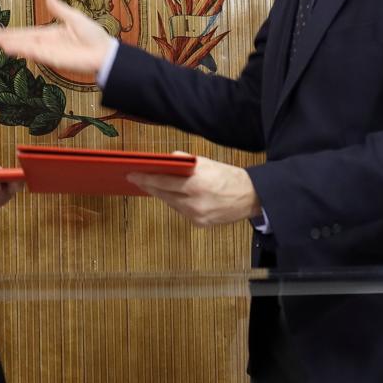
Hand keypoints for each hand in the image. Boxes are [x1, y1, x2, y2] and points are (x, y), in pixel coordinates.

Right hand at [0, 0, 114, 74]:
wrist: (103, 52)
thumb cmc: (93, 35)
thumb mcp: (74, 17)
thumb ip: (59, 9)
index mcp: (52, 33)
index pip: (30, 32)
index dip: (16, 32)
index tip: (3, 32)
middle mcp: (49, 43)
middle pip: (25, 41)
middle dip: (11, 39)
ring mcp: (50, 52)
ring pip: (28, 48)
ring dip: (14, 46)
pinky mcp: (54, 59)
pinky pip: (37, 54)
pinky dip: (25, 51)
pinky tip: (14, 49)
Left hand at [128, 155, 260, 227]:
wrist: (251, 197)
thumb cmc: (228, 177)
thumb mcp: (207, 163)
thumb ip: (185, 161)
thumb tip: (167, 159)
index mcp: (196, 184)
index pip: (163, 182)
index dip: (145, 179)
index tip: (132, 175)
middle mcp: (195, 202)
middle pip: (163, 194)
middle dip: (149, 186)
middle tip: (136, 179)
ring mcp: (197, 215)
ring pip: (171, 204)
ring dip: (162, 194)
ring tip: (152, 185)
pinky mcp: (200, 223)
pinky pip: (181, 211)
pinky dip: (176, 203)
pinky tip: (172, 196)